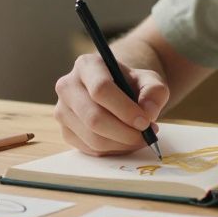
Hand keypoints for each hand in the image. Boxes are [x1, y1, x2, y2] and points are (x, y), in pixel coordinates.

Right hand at [53, 53, 169, 155]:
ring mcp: (62, 111)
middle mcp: (68, 86)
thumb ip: (154, 92)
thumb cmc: (131, 84)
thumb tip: (148, 113)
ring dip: (122, 144)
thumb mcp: (149, 80)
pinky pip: (91, 149)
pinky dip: (113, 150)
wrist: (115, 91)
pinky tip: (126, 141)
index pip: (101, 89)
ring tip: (141, 137)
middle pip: (94, 118)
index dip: (124, 109)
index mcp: (86, 65)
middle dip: (125, 132)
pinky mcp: (65, 132)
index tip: (145, 122)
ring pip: (92, 137)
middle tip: (147, 135)